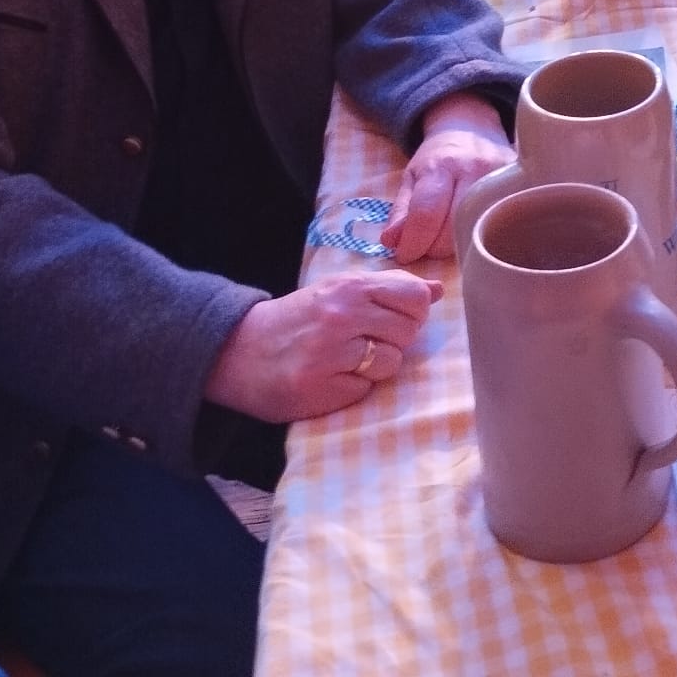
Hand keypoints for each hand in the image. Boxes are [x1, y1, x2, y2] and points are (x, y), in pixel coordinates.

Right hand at [203, 270, 443, 422]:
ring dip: (375, 366)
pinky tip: (330, 378)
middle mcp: (342, 316)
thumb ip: (389, 288)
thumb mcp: (339, 291)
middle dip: (393, 339)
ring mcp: (331, 354)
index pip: (414, 296)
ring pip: (391, 363)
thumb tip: (439, 289)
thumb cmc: (298, 318)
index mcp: (348, 287)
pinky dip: (353, 387)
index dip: (413, 310)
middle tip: (362, 340)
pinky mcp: (321, 390)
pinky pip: (365, 390)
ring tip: (344, 360)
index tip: (393, 316)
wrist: (237, 351)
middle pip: (408, 331)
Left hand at [380, 91, 514, 261]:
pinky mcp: (520, 186)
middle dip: (435, 248)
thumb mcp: (413, 176)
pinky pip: (501, 222)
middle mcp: (474, 170)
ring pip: (481, 230)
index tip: (405, 255)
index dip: (413, 243)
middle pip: (455, 228)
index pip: (426, 213)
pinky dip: (486, 235)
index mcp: (441, 166)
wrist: (473, 126)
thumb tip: (391, 243)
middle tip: (428, 247)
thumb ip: (402, 211)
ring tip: (450, 239)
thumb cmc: (440, 156)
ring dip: (461, 245)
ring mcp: (502, 179)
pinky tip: (477, 233)